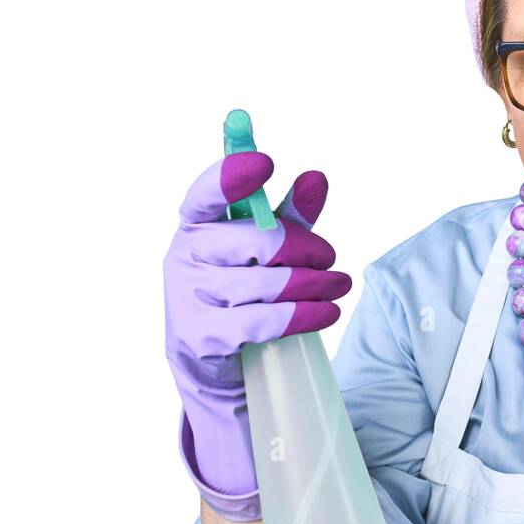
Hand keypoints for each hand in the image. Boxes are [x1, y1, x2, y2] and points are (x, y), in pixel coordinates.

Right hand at [163, 151, 350, 517]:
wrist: (215, 361)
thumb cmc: (243, 290)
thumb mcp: (267, 248)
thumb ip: (290, 215)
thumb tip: (316, 178)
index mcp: (196, 225)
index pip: (206, 194)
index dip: (232, 176)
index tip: (265, 162)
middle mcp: (184, 256)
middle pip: (257, 240)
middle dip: (306, 248)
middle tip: (329, 258)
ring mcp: (188, 298)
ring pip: (266, 283)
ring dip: (315, 284)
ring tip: (339, 286)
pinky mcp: (202, 337)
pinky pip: (264, 321)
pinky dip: (304, 315)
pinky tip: (326, 312)